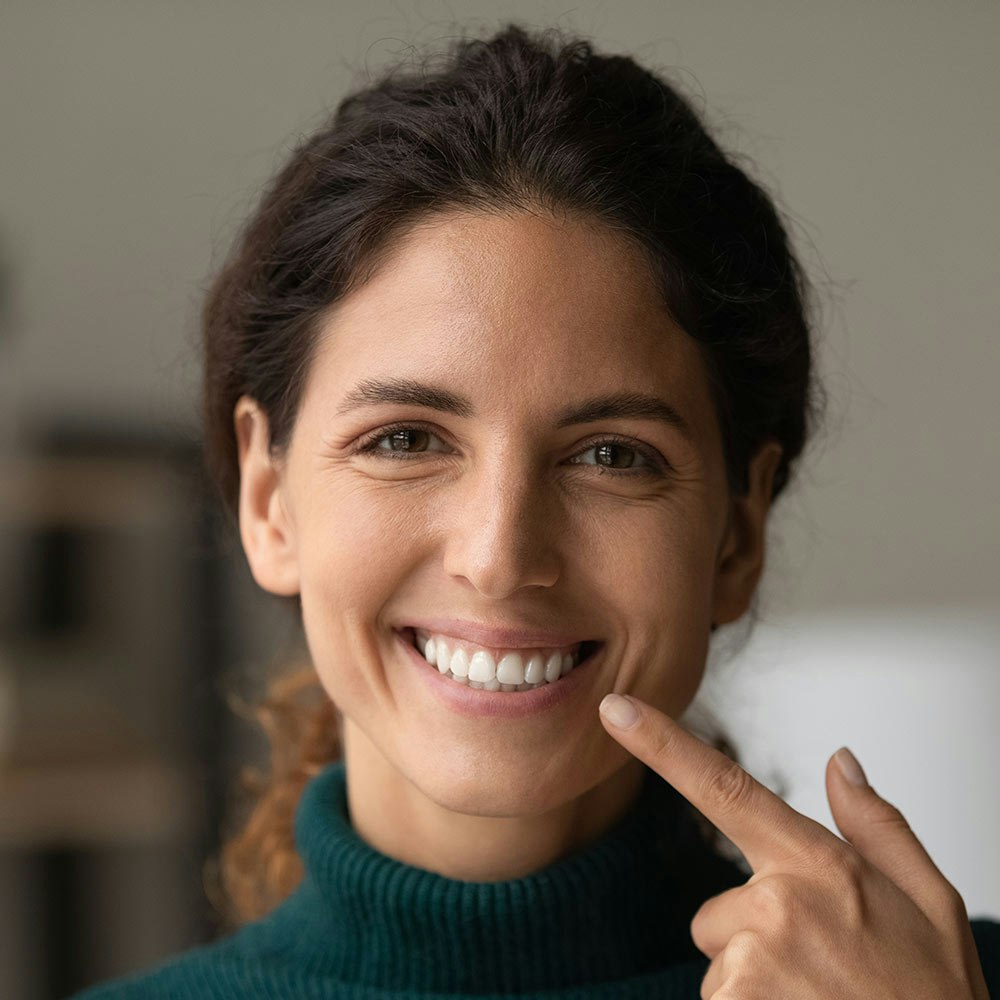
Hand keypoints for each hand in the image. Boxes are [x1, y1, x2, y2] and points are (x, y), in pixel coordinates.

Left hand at [598, 693, 990, 998]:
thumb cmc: (935, 998)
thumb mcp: (931, 901)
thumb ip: (876, 825)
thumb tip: (840, 762)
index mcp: (817, 862)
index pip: (722, 786)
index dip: (661, 743)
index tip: (615, 708)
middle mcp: (776, 904)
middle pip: (716, 913)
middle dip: (752, 940)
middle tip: (821, 968)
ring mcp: (753, 961)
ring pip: (720, 965)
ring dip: (755, 985)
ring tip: (817, 999)